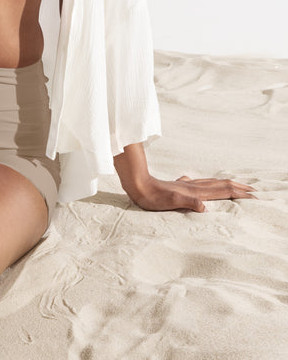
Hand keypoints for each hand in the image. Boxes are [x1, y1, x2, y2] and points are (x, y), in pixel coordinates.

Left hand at [128, 175, 255, 212]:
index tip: (253, 194)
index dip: (238, 192)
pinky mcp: (179, 187)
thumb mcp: (170, 202)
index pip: (222, 191)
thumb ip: (188, 202)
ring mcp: (186, 186)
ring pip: (211, 183)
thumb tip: (204, 207)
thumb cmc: (153, 197)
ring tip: (236, 185)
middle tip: (253, 189)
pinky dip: (210, 185)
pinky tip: (204, 185)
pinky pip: (201, 185)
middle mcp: (193, 186)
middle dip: (238, 187)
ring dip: (226, 184)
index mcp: (195, 191)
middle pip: (220, 184)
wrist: (137, 185)